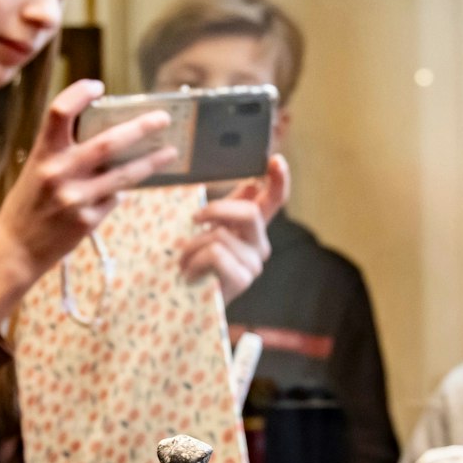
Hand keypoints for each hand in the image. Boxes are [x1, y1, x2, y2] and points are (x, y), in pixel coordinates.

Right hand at [0, 79, 176, 329]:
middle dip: (141, 128)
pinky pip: (115, 198)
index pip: (59, 112)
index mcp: (43, 154)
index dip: (79, 93)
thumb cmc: (28, 204)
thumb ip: (64, 151)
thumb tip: (107, 132)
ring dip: (151, 162)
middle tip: (163, 118)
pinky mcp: (87, 221)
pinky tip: (120, 190)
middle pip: (108, 142)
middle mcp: (59, 173)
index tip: (98, 86)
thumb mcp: (36, 169)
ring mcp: (75, 198)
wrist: (15, 249)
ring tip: (170, 153)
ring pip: (124, 174)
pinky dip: (120, 192)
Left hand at [177, 154, 289, 300]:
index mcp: (251, 231)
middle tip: (194, 219)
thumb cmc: (194, 264)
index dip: (279, 180)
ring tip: (184, 261)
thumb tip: (250, 184)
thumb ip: (226, 209)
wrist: (184, 301)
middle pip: (250, 212)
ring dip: (192, 245)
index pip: (274, 201)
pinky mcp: (243, 280)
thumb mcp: (208, 231)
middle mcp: (259, 246)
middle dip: (216, 210)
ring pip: (221, 235)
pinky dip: (194, 260)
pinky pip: (215, 253)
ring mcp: (253, 265)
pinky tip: (189, 274)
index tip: (275, 160)